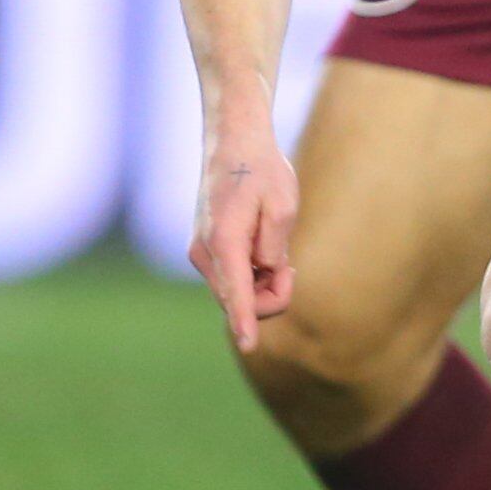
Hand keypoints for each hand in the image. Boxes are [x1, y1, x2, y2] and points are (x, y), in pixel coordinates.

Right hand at [189, 102, 297, 351]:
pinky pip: (234, 281)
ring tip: (272, 245)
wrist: (233, 143)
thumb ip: (274, 248)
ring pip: (238, 293)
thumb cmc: (262, 171)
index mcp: (225, 240)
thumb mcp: (282, 206)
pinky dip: (254, 274)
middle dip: (272, 293)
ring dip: (263, 282)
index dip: (244, 321)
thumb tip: (264, 273)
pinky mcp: (207, 254)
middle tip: (288, 264)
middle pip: (243, 301)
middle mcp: (206, 253)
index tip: (249, 346)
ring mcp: (202, 255)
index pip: (237, 291)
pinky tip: (260, 245)